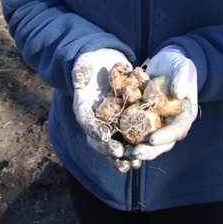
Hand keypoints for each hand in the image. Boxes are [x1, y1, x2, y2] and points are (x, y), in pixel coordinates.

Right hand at [72, 49, 139, 170]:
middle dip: (109, 149)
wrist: (104, 61)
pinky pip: (127, 137)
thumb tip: (79, 81)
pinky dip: (134, 146)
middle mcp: (95, 120)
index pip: (86, 122)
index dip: (94, 130)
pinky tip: (143, 155)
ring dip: (123, 155)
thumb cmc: (92, 61)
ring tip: (133, 162)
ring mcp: (108, 122)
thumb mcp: (84, 62)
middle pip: (99, 140)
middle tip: (120, 154)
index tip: (104, 135)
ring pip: (114, 143)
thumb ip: (81, 71)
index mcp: (83, 109)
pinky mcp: (122, 121)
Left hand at [124, 48, 197, 161]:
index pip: (178, 129)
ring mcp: (156, 124)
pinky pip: (135, 131)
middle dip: (148, 150)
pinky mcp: (143, 120)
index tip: (152, 139)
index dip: (166, 136)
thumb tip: (179, 94)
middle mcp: (171, 123)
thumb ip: (182, 78)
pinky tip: (114, 143)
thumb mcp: (182, 67)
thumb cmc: (175, 64)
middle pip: (162, 142)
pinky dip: (126, 138)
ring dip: (136, 149)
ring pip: (147, 141)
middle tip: (134, 153)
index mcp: (184, 114)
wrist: (162, 64)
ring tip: (122, 153)